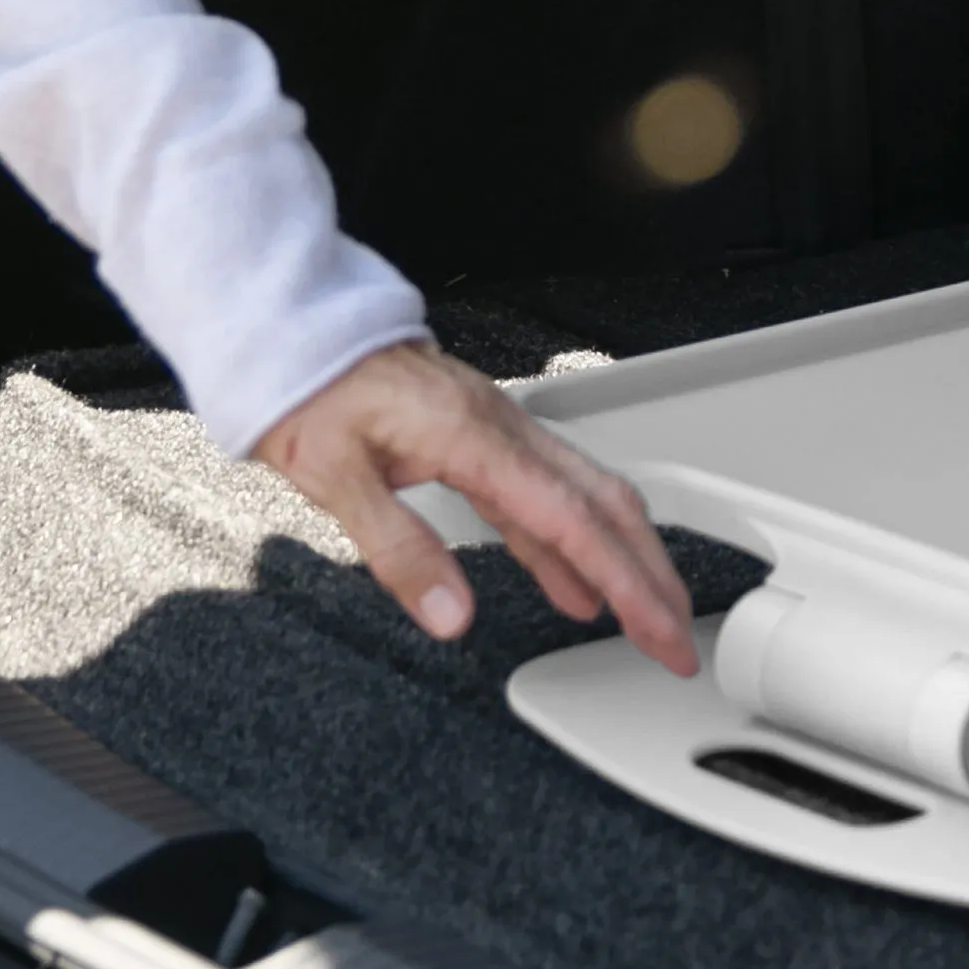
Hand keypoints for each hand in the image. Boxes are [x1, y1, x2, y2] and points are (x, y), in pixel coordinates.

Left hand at [256, 339, 697, 675]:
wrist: (292, 329)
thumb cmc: (307, 388)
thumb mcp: (334, 476)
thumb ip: (397, 549)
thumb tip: (451, 615)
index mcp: (473, 437)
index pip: (573, 522)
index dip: (626, 584)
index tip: (659, 633)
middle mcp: (499, 426)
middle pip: (605, 504)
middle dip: (652, 575)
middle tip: (677, 639)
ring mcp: (495, 428)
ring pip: (585, 496)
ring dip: (622, 559)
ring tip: (644, 618)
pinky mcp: (480, 435)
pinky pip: (544, 494)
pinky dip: (571, 544)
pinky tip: (573, 584)